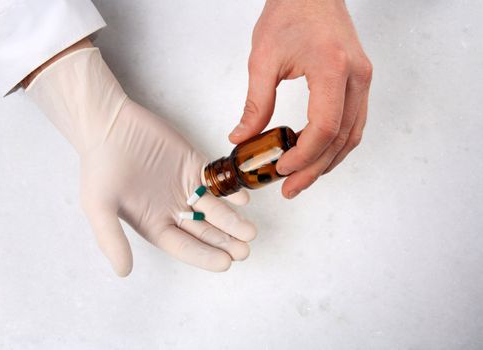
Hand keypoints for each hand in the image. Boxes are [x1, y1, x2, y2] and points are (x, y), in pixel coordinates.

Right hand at [26, 47, 255, 275]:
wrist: (108, 125)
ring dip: (233, 220)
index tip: (226, 263)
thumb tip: (123, 271)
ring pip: (214, 208)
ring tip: (250, 231)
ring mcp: (185, 186)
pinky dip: (230, 190)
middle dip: (225, 241)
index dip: (205, 256)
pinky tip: (243, 199)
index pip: (184, 246)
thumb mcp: (99, 206)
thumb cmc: (100, 167)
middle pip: (204, 231)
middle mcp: (172, 208)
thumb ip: (111, 239)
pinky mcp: (193, 164)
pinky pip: (216, 180)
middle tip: (245, 250)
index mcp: (153, 223)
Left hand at [229, 0, 372, 198]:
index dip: (303, 155)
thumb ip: (255, 103)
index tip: (281, 168)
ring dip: (327, 162)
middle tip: (290, 188)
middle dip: (314, 169)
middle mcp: (355, 76)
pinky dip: (336, 145)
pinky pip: (354, 123)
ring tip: (301, 179)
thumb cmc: (290, 11)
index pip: (324, 127)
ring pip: (352, 135)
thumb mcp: (263, 58)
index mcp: (332, 68)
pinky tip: (316, 156)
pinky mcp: (359, 81)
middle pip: (341, 139)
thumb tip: (241, 138)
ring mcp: (362, 79)